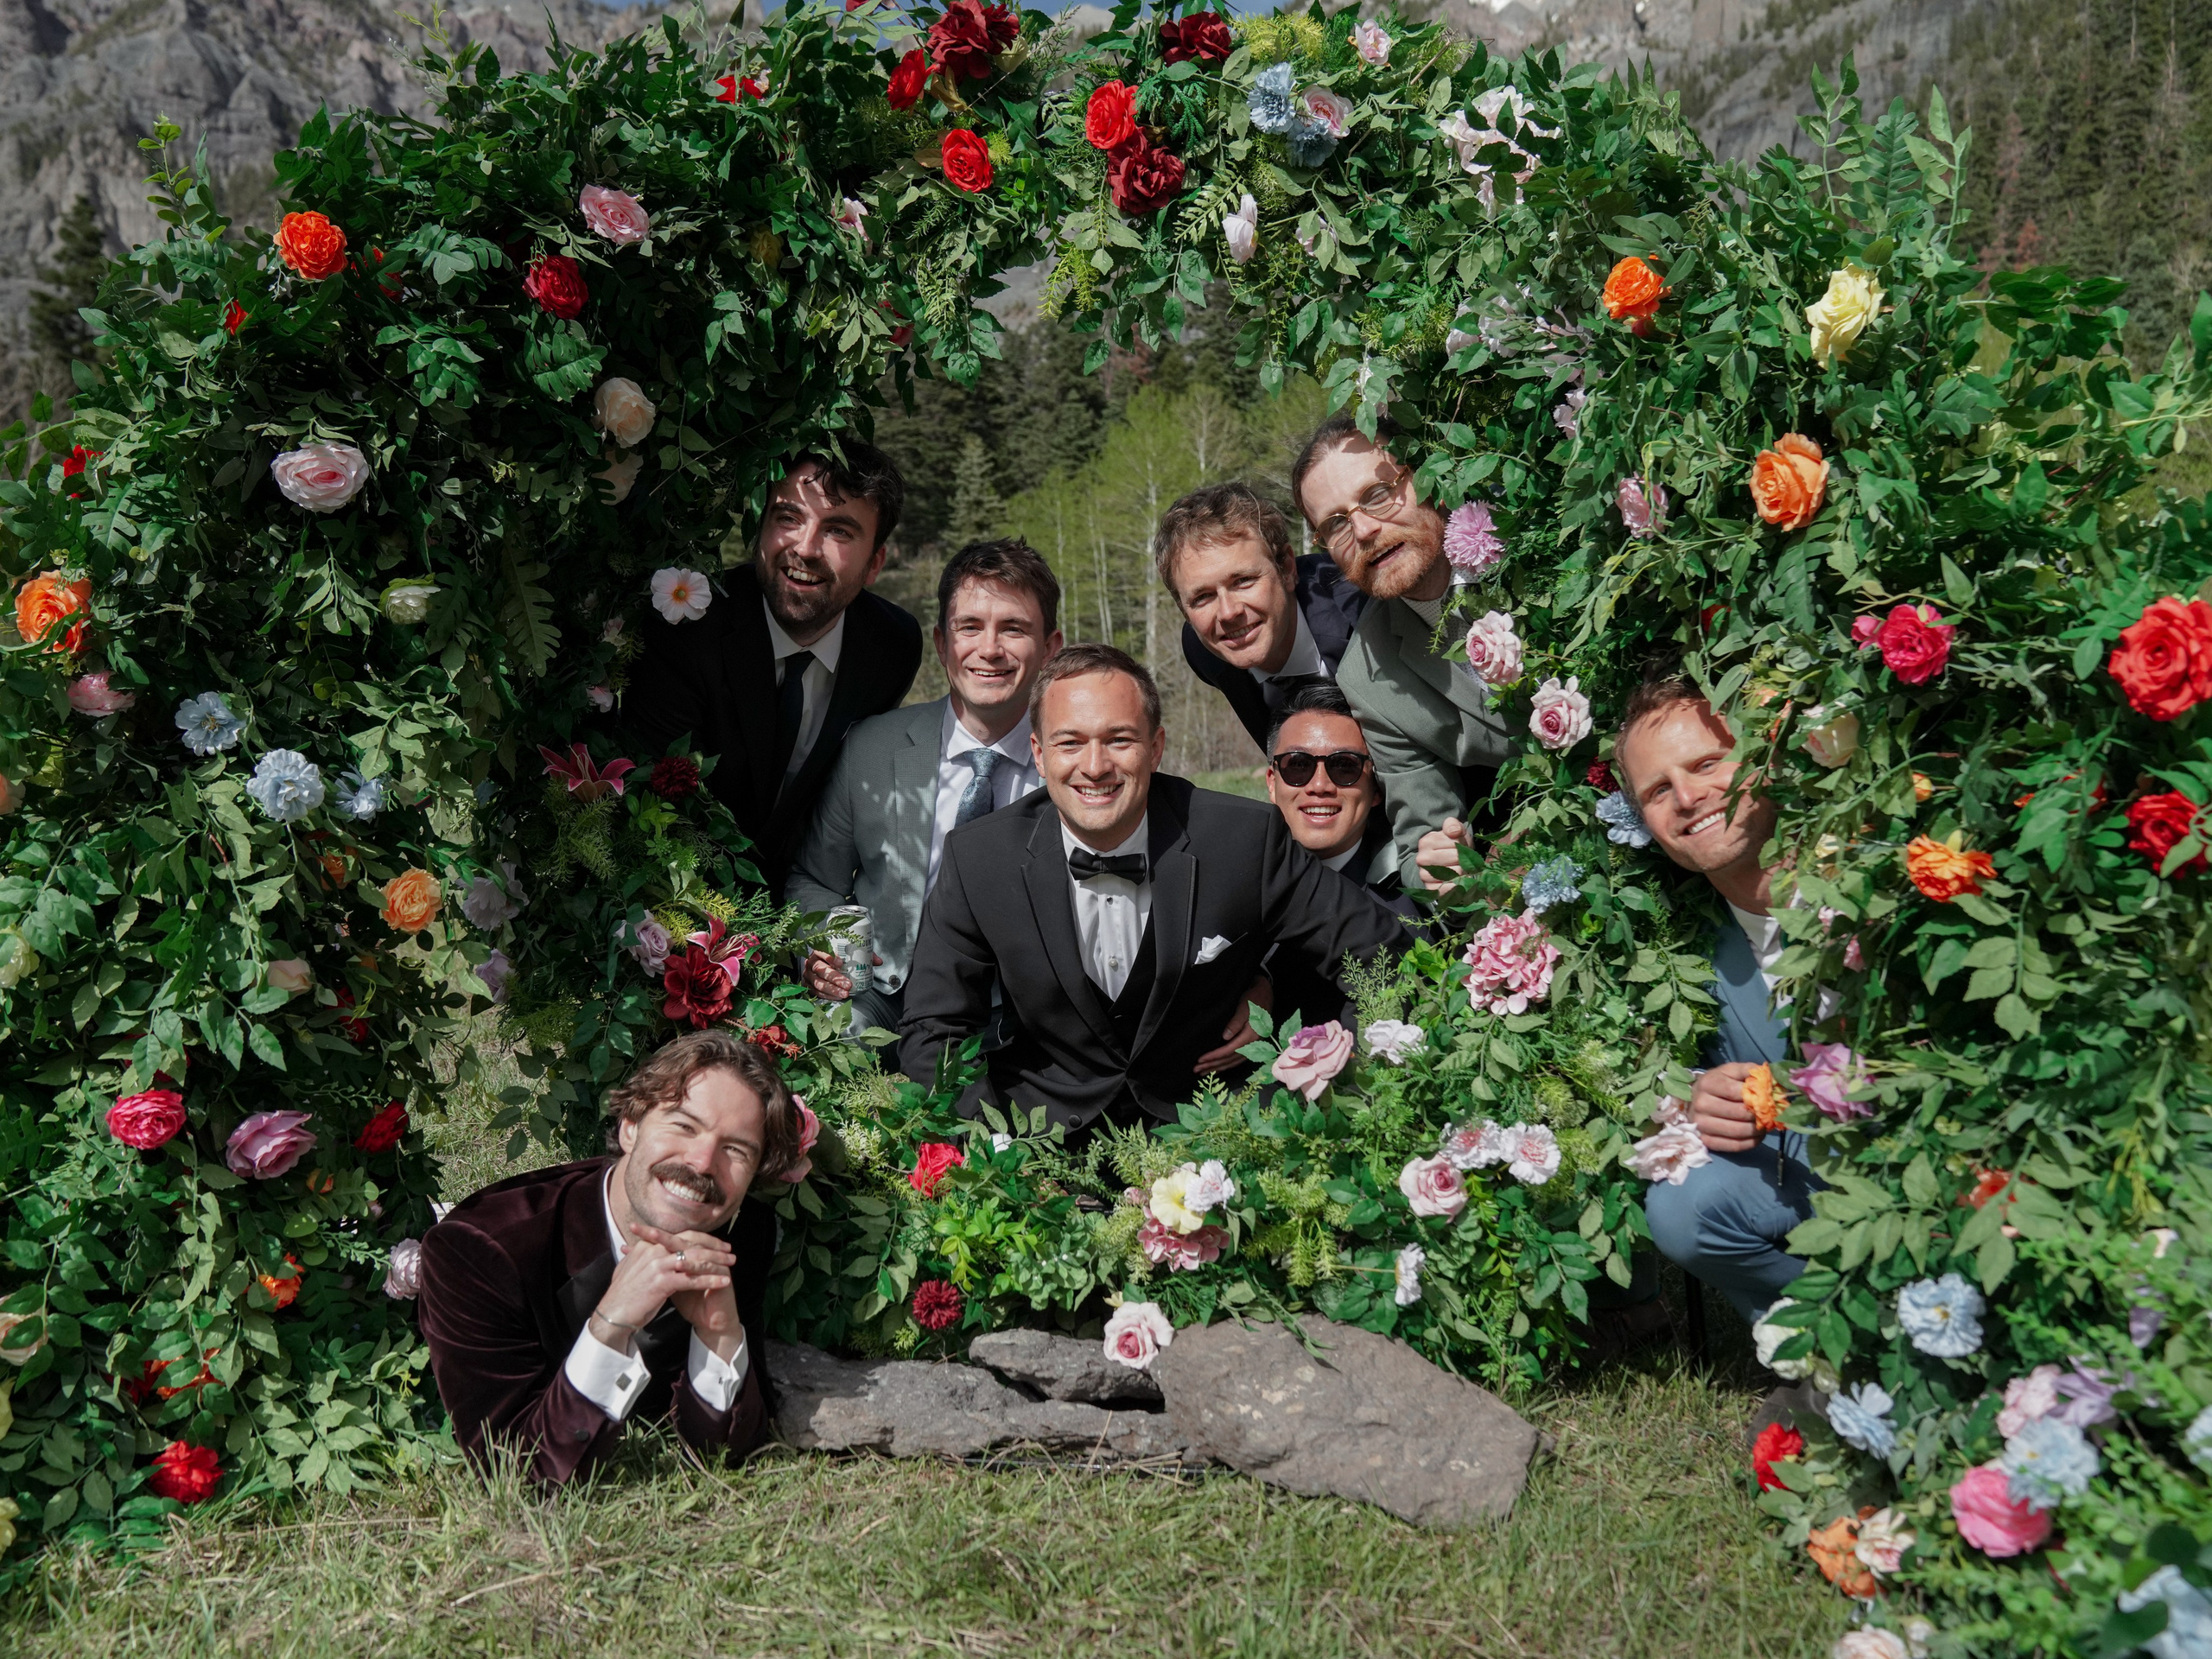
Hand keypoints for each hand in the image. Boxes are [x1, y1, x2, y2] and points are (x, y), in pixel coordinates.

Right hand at [590, 1226, 733, 1351]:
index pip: (680, 1236)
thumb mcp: (628, 1268)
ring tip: (731, 1265)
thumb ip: (637, 1255)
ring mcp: (658, 1266)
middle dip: (714, 1247)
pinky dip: (711, 1280)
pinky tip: (724, 1282)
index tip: (716, 1243)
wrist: (613, 1313)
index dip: (701, 1239)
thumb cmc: (623, 1294)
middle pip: (691, 1243)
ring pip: (695, 1259)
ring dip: (717, 1261)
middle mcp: (653, 1251)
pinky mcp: (662, 1282)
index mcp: (647, 1245)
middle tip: (730, 1252)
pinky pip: (692, 1279)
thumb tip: (637, 1247)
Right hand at [802, 948, 851, 1000]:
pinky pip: (817, 992)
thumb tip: (841, 964)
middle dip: (836, 979)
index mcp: (815, 954)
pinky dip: (828, 996)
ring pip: (819, 984)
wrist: (816, 967)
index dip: (831, 959)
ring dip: (833, 990)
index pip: (822, 954)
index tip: (841, 964)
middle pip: (821, 971)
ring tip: (844, 994)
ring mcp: (807, 976)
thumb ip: (836, 958)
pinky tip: (837, 997)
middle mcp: (809, 964)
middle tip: (848, 985)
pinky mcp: (807, 986)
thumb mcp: (832, 955)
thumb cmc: (828, 960)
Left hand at [1194, 975, 1271, 1073]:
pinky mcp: (1252, 1044)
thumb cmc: (1253, 999)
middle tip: (1197, 1069)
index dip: (1214, 1056)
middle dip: (1213, 1065)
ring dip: (1219, 1067)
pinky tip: (1219, 1067)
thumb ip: (1235, 1023)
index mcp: (1251, 1036)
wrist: (1265, 994)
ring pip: (1234, 1061)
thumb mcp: (1243, 1008)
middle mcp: (1253, 1044)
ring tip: (1204, 1071)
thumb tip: (1225, 1037)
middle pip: (1230, 1059)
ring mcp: (1254, 1045)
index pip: (1229, 1050)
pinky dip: (1227, 1064)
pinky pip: (1238, 1059)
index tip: (1201, 1060)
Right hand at [1416, 817, 1474, 894]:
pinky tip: (1459, 881)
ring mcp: (1424, 875)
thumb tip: (1453, 832)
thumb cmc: (1453, 847)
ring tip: (1460, 870)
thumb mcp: (1455, 831)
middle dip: (1464, 859)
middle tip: (1461, 860)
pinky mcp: (1430, 889)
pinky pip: (1449, 889)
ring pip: (1455, 873)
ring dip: (1463, 872)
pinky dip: (1458, 886)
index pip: (1455, 843)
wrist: (1446, 865)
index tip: (1459, 848)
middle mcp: (1422, 859)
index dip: (1463, 846)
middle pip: (1456, 858)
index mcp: (1426, 842)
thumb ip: (1454, 825)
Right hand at [1691, 1063, 1762, 1153]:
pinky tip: (1757, 1136)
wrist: (1693, 1100)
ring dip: (1757, 1130)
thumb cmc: (1718, 1084)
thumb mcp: (1730, 1071)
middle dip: (1759, 1114)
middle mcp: (1701, 1104)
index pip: (1737, 1092)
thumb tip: (1768, 1076)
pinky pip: (1734, 1145)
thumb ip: (1748, 1070)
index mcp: (1708, 1083)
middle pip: (1739, 1113)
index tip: (1769, 1098)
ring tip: (1765, 1125)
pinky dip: (1750, 1143)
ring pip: (1738, 1131)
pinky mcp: (1706, 1141)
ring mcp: (1702, 1124)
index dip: (1757, 1096)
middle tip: (1770, 1114)